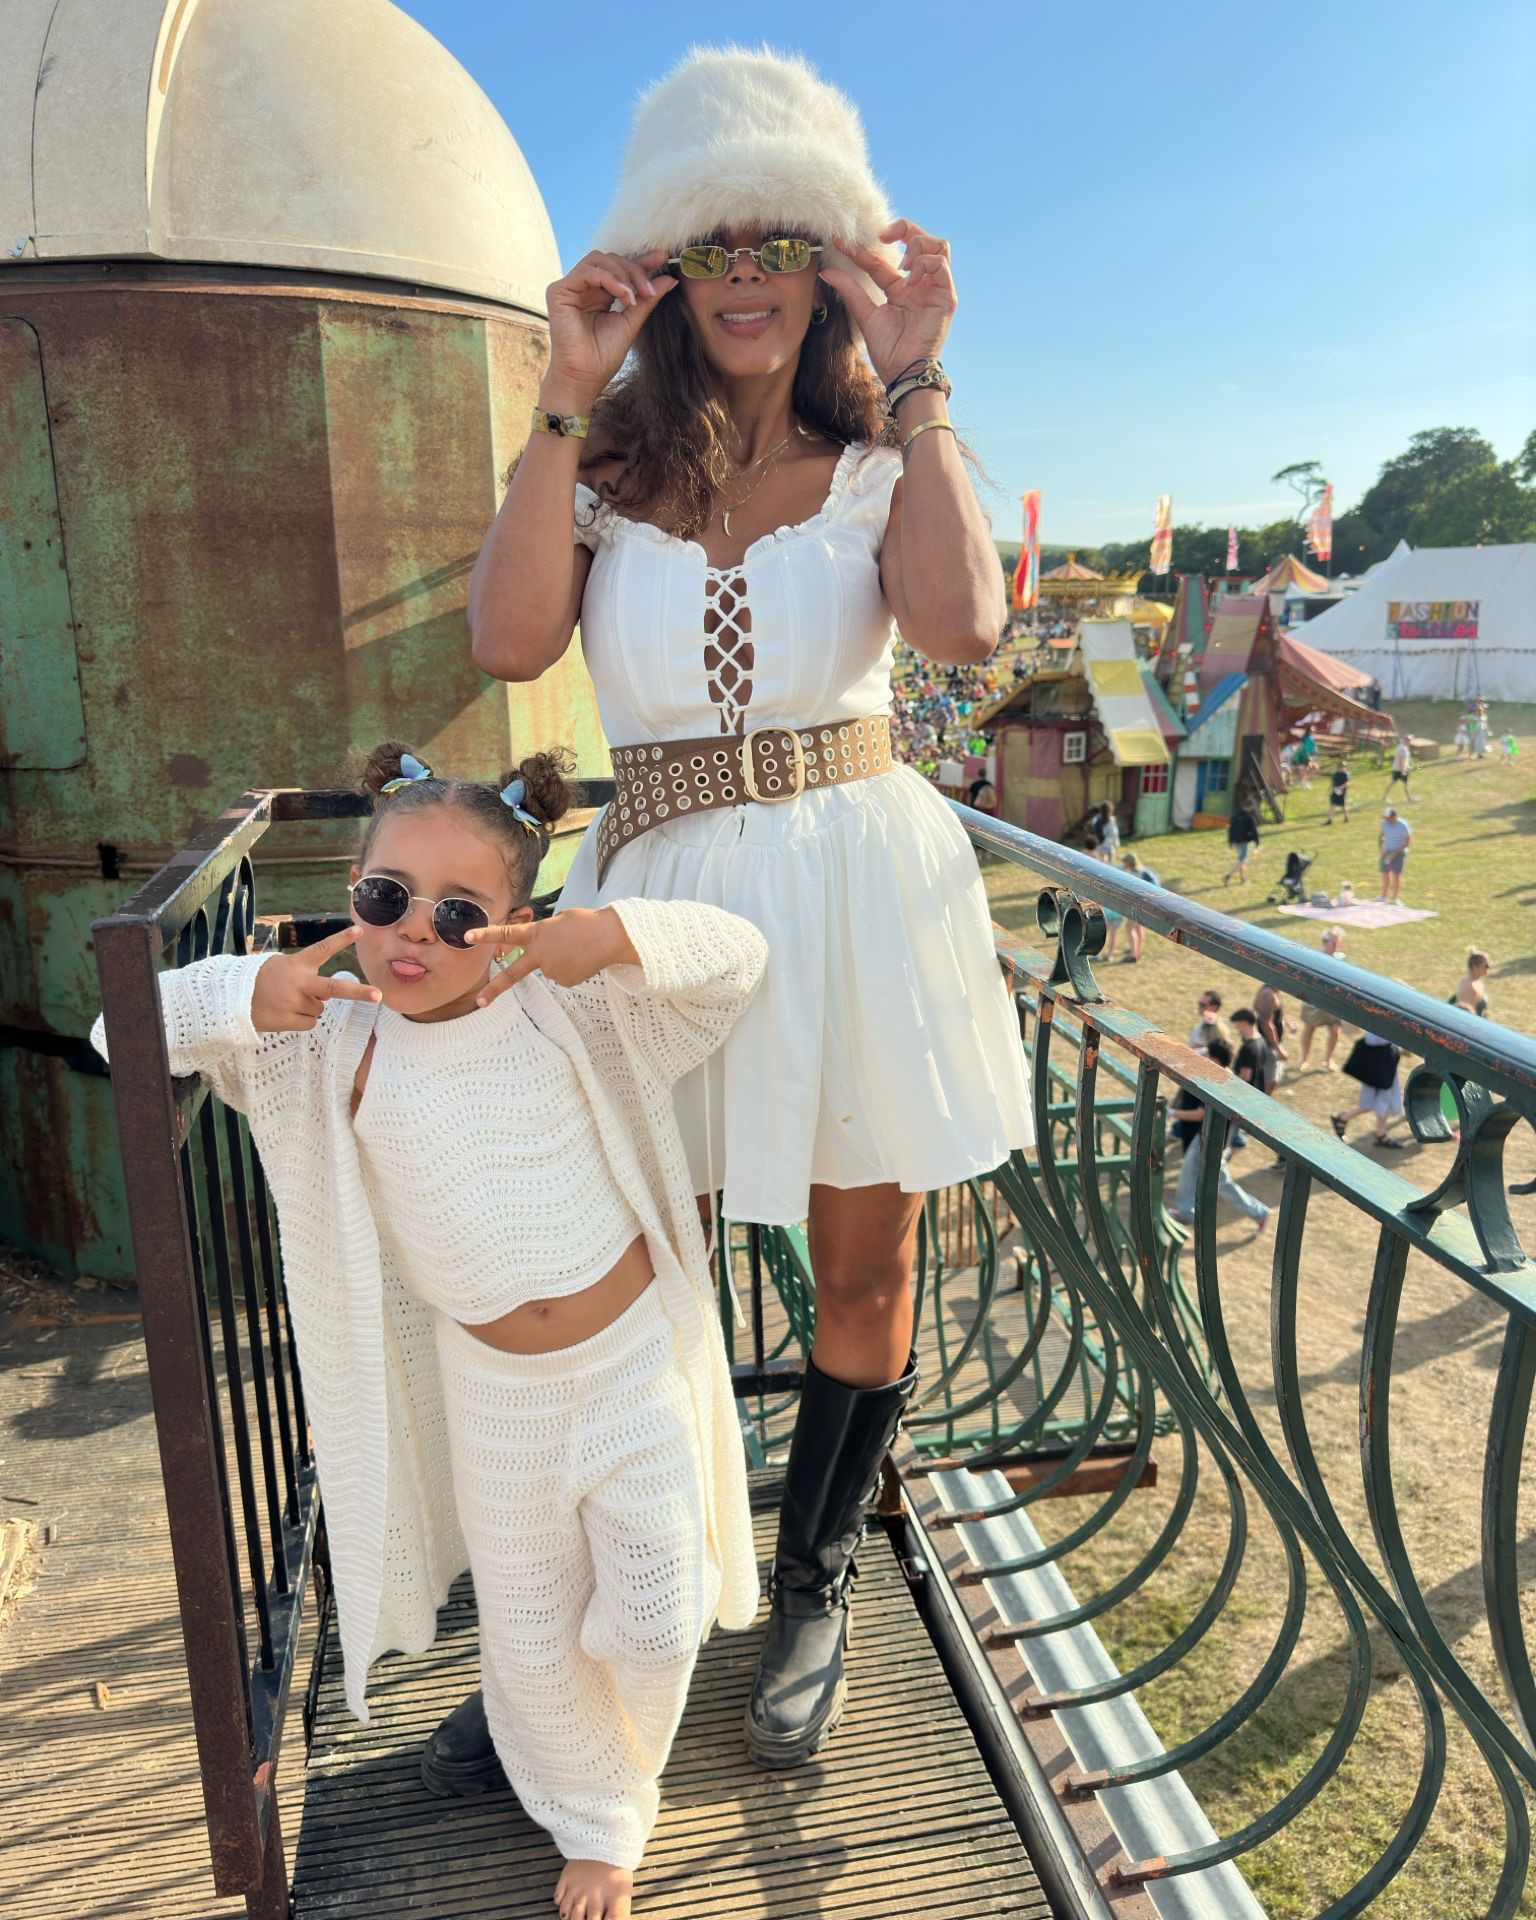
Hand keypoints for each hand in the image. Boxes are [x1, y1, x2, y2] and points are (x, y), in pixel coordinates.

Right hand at [250, 926, 379, 1031]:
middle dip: (358, 992)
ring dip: (309, 1006)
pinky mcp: (290, 1020)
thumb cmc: (263, 980)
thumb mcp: (283, 967)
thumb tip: (328, 996)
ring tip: (286, 1001)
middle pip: (334, 987)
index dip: (341, 939)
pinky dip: (301, 1019)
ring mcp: (295, 1002)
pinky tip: (284, 1012)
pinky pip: (310, 1023)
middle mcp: (299, 983)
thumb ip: (308, 975)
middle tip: (379, 995)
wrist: (234, 999)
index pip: (323, 949)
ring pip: (320, 1008)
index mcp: (298, 964)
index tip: (360, 930)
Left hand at [466, 907, 639, 1005]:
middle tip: (480, 1002)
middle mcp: (540, 954)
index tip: (467, 936)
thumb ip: (543, 934)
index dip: (485, 935)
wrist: (611, 936)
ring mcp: (552, 970)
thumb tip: (542, 952)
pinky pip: (561, 975)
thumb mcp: (558, 921)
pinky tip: (581, 959)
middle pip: (513, 973)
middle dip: (495, 989)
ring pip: (547, 968)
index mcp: (537, 933)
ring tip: (576, 948)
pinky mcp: (565, 981)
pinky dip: (569, 968)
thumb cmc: (586, 922)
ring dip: (558, 960)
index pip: (506, 933)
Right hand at [542, 250, 676, 409]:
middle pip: (611, 259)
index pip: (620, 268)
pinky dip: (609, 279)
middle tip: (649, 291)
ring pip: (599, 260)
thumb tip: (670, 278)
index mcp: (600, 294)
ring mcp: (571, 288)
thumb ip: (647, 300)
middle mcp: (584, 288)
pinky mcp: (559, 291)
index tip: (663, 256)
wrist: (584, 378)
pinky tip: (623, 295)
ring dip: (623, 274)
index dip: (641, 260)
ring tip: (635, 296)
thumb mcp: (631, 322)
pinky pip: (588, 271)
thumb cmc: (603, 357)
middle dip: (635, 270)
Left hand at [822, 219, 955, 385]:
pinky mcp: (946, 297)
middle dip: (904, 229)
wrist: (902, 372)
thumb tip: (826, 271)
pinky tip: (910, 274)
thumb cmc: (888, 351)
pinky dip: (925, 261)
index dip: (862, 248)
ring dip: (918, 243)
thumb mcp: (865, 314)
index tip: (841, 242)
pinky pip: (941, 264)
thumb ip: (850, 290)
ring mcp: (934, 289)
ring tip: (902, 261)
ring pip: (937, 247)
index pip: (882, 259)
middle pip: (921, 241)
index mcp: (900, 289)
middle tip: (883, 236)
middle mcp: (919, 285)